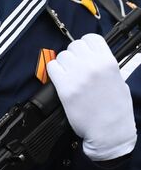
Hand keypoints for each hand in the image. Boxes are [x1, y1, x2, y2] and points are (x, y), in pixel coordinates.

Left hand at [48, 33, 136, 160]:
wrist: (109, 130)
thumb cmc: (116, 109)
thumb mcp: (119, 80)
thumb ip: (105, 66)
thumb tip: (92, 57)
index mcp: (108, 62)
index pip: (91, 38)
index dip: (86, 44)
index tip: (84, 51)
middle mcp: (92, 66)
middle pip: (74, 46)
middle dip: (74, 54)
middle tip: (76, 65)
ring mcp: (77, 76)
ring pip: (62, 56)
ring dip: (63, 63)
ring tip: (69, 74)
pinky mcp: (65, 88)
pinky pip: (52, 68)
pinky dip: (54, 72)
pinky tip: (60, 79)